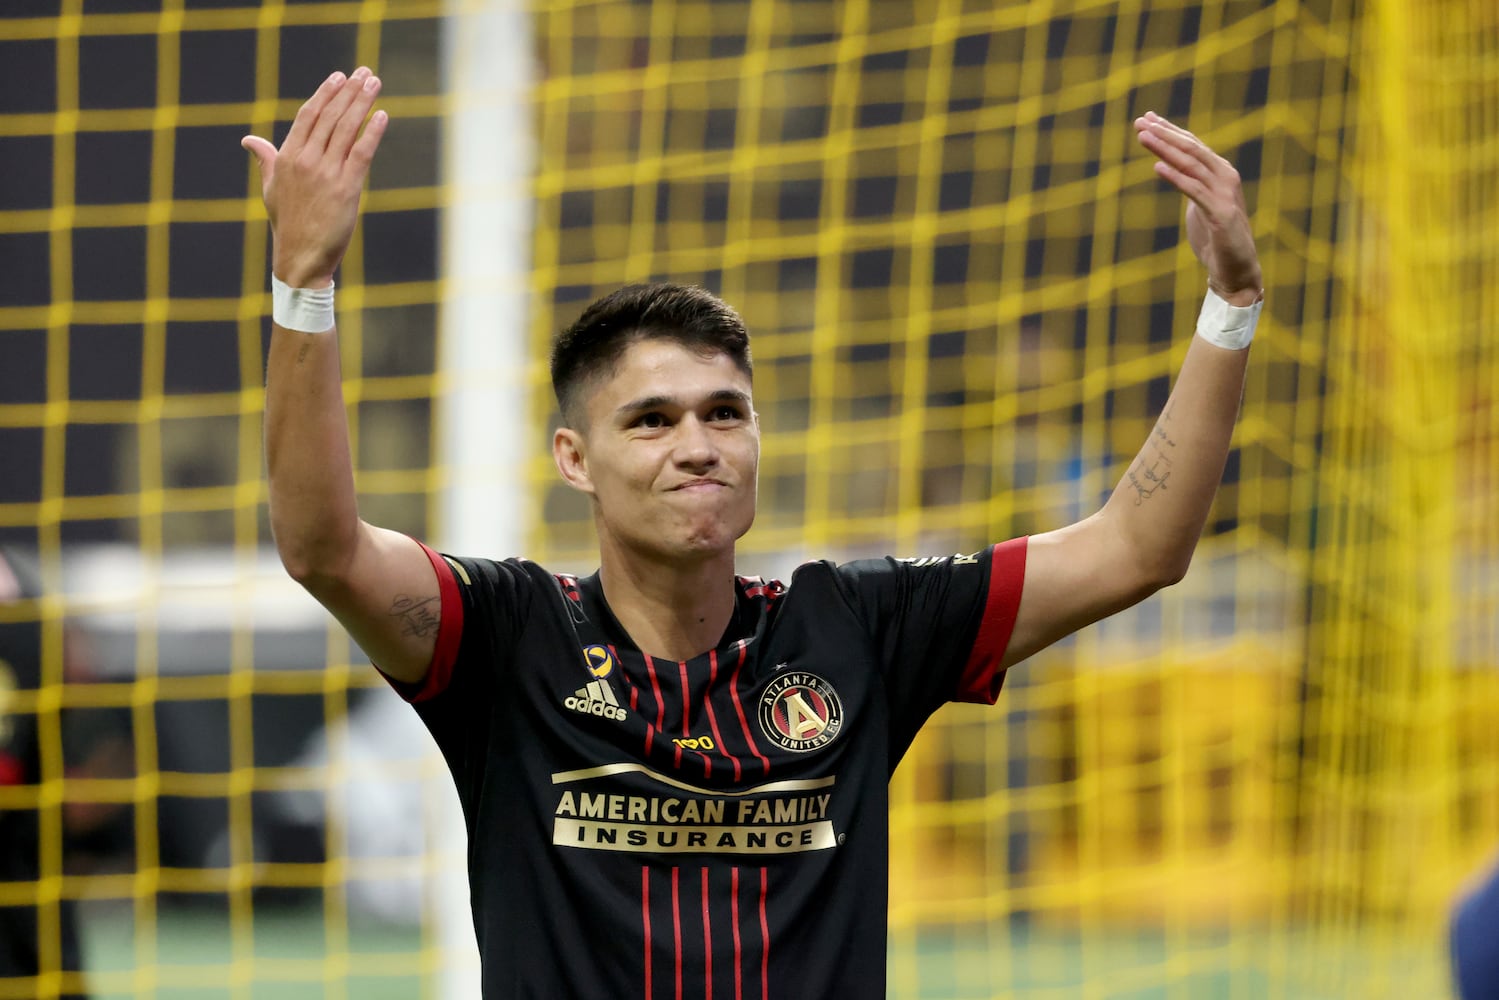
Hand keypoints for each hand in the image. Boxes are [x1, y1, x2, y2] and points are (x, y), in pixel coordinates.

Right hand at [241, 68, 387, 287]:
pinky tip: (382, 115)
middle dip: (349, 91)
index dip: (325, 94)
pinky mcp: (346, 189)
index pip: (309, 115)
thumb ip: (265, 160)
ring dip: (362, 103)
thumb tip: (249, 140)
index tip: (340, 77)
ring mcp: (326, 173)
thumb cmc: (287, 224)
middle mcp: (306, 160)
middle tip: (365, 73)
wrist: (300, 257)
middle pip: (330, 116)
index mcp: (287, 157)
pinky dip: (372, 133)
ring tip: (375, 83)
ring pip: (346, 129)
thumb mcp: (271, 188)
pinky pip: (362, 154)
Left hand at [1134, 112, 1261, 304]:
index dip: (1170, 130)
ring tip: (1143, 137)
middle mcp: (1225, 177)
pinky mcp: (1221, 214)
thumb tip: (1172, 171)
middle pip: (1191, 149)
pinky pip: (1194, 191)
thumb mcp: (1201, 206)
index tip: (1147, 117)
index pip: (1192, 145)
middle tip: (1140, 121)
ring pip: (1191, 165)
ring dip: (1165, 149)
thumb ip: (1192, 186)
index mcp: (1220, 173)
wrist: (1236, 270)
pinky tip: (1157, 167)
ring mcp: (1224, 194)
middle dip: (1164, 133)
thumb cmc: (1216, 240)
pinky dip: (1176, 177)